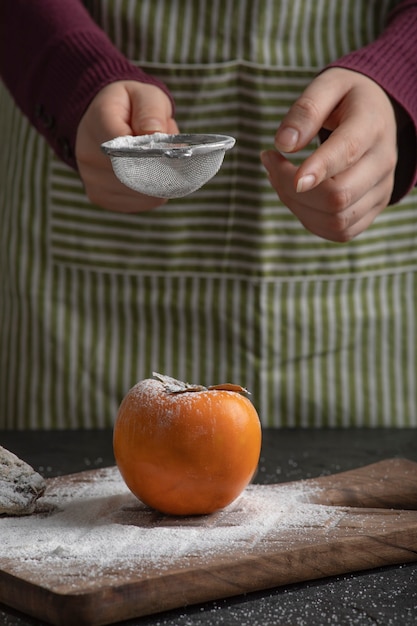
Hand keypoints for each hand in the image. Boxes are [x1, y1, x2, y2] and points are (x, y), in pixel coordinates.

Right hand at [75, 81, 178, 212]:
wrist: (104, 120)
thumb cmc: (130, 107)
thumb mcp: (145, 95)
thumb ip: (151, 111)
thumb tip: (155, 134)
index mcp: (97, 122)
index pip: (128, 147)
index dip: (155, 152)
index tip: (173, 149)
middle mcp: (88, 155)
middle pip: (136, 175)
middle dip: (163, 167)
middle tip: (173, 153)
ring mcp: (92, 180)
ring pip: (143, 193)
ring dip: (160, 180)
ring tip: (157, 160)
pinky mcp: (101, 198)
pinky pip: (141, 202)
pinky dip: (153, 191)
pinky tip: (148, 174)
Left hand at [261, 68, 397, 241]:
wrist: (379, 115)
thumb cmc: (348, 99)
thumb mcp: (329, 85)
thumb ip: (306, 110)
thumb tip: (284, 144)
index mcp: (372, 126)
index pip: (348, 153)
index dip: (318, 169)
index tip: (293, 178)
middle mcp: (382, 163)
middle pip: (338, 196)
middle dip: (292, 188)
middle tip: (270, 163)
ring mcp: (381, 190)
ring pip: (336, 220)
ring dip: (296, 206)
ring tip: (279, 178)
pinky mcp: (373, 210)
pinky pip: (339, 231)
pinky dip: (310, 219)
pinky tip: (297, 196)